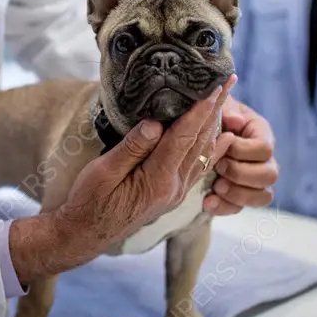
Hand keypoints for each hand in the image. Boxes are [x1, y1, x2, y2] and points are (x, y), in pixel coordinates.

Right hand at [20, 75, 236, 279]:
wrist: (87, 234)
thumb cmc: (89, 202)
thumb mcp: (103, 172)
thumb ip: (131, 148)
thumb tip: (155, 123)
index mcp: (157, 180)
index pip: (183, 137)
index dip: (199, 110)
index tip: (212, 87)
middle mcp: (174, 187)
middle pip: (200, 141)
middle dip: (216, 109)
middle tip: (229, 82)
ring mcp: (176, 192)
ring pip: (203, 152)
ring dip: (216, 124)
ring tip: (227, 99)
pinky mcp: (172, 193)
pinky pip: (199, 166)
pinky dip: (212, 147)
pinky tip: (223, 136)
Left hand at [202, 97, 277, 215]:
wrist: (197, 127)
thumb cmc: (210, 113)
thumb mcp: (218, 106)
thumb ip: (225, 110)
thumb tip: (235, 120)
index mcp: (260, 133)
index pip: (265, 148)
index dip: (244, 151)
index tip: (223, 146)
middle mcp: (263, 158)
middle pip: (269, 175)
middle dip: (241, 174)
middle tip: (218, 167)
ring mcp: (254, 179)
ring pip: (263, 196)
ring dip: (238, 194)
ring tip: (215, 187)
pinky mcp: (240, 194)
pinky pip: (242, 208)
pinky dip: (225, 207)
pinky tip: (208, 202)